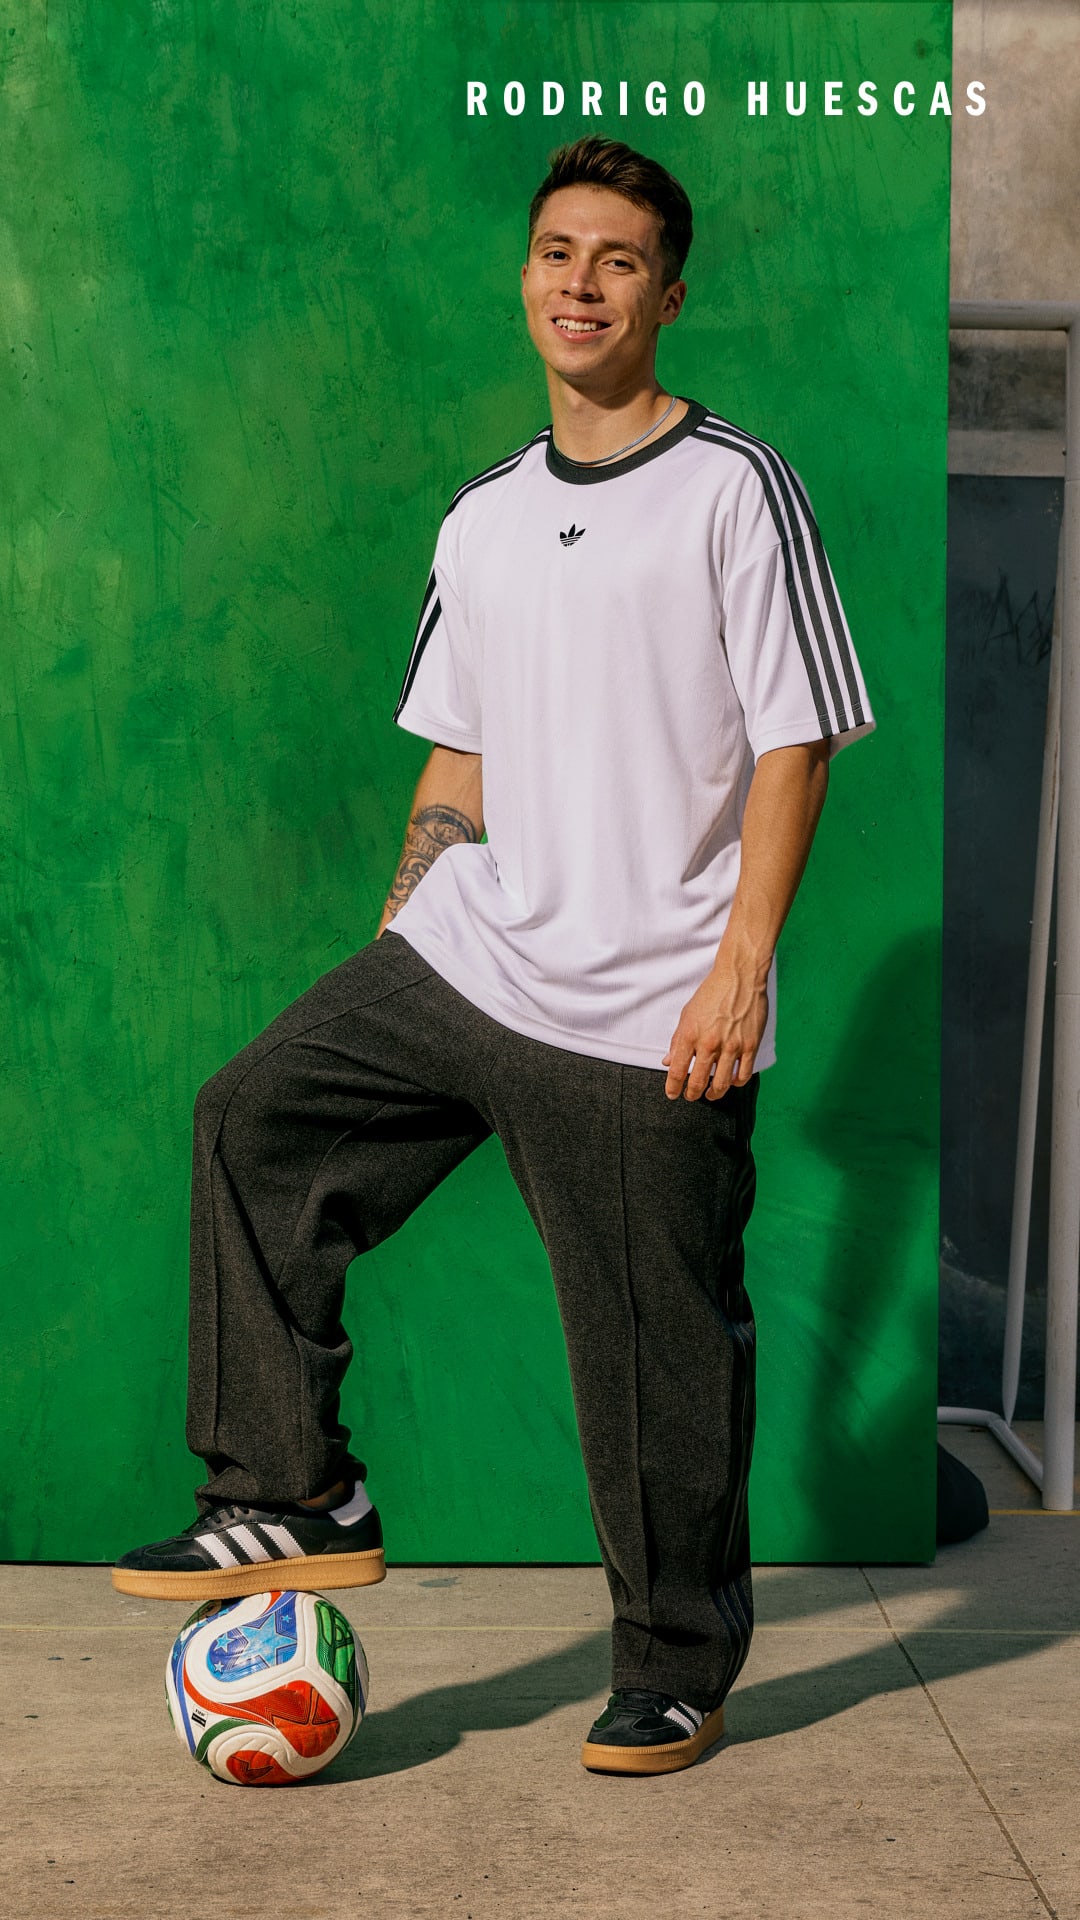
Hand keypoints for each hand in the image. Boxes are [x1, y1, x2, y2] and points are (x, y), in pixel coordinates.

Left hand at [662, 963, 767, 1100]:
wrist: (740, 977)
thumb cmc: (712, 993)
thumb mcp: (687, 1014)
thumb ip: (677, 1040)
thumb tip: (668, 1061)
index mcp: (690, 1035)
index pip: (677, 1071)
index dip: (672, 1088)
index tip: (672, 1094)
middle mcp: (709, 1043)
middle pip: (698, 1082)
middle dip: (692, 1094)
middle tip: (691, 1096)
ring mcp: (731, 1046)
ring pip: (722, 1084)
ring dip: (714, 1094)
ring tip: (711, 1094)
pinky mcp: (750, 1045)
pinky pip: (743, 1074)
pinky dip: (736, 1083)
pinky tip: (732, 1082)